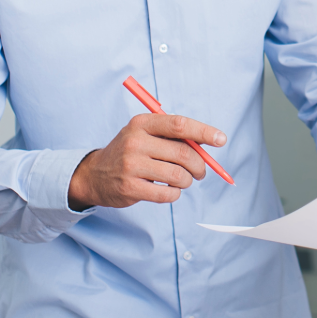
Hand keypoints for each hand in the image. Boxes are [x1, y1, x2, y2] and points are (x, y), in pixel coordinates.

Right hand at [67, 113, 225, 209]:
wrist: (95, 175)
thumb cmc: (131, 152)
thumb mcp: (146, 134)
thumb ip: (174, 136)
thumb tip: (210, 144)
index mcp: (142, 123)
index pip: (179, 124)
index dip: (204, 132)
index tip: (221, 140)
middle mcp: (135, 142)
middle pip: (183, 153)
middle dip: (199, 165)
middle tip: (201, 172)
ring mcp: (131, 165)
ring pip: (178, 176)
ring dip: (187, 181)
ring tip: (182, 181)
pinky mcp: (130, 188)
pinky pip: (168, 194)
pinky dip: (175, 194)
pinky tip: (169, 190)